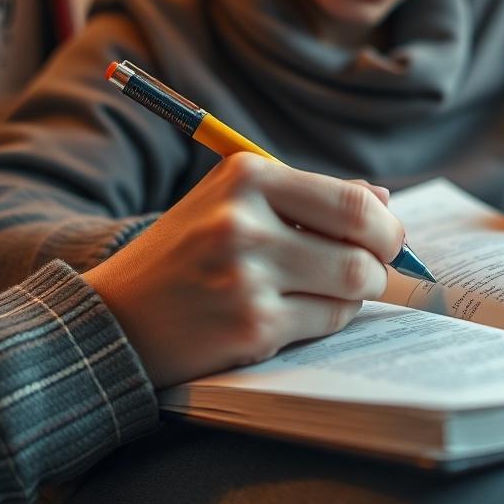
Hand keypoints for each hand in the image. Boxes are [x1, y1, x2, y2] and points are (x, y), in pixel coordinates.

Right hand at [83, 155, 403, 387]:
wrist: (117, 316)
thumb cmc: (187, 253)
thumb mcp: (234, 201)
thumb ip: (308, 195)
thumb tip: (383, 199)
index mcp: (246, 176)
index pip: (352, 202)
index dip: (386, 226)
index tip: (387, 238)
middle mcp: (244, 222)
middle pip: (362, 249)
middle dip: (381, 264)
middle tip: (373, 269)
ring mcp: (246, 278)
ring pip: (351, 288)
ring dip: (357, 293)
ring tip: (334, 289)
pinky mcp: (249, 326)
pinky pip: (326, 321)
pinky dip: (327, 317)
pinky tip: (299, 311)